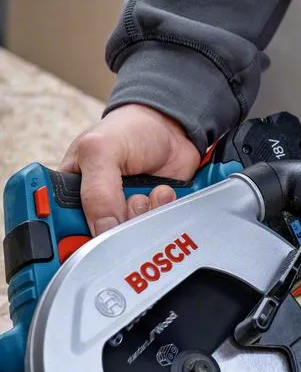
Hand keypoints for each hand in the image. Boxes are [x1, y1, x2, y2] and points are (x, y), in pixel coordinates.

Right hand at [59, 104, 199, 235]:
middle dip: (116, 229)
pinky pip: (157, 229)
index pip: (58, 229)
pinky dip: (162, 211)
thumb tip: (102, 229)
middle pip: (98, 242)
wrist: (171, 129)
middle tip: (125, 208)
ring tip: (145, 191)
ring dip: (143, 215)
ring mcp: (122, 215)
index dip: (68, 240)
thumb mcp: (101, 149)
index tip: (86, 238)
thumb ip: (97, 190)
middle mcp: (93, 209)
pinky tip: (161, 190)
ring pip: (131, 237)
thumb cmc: (128, 130)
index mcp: (65, 192)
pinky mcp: (149, 217)